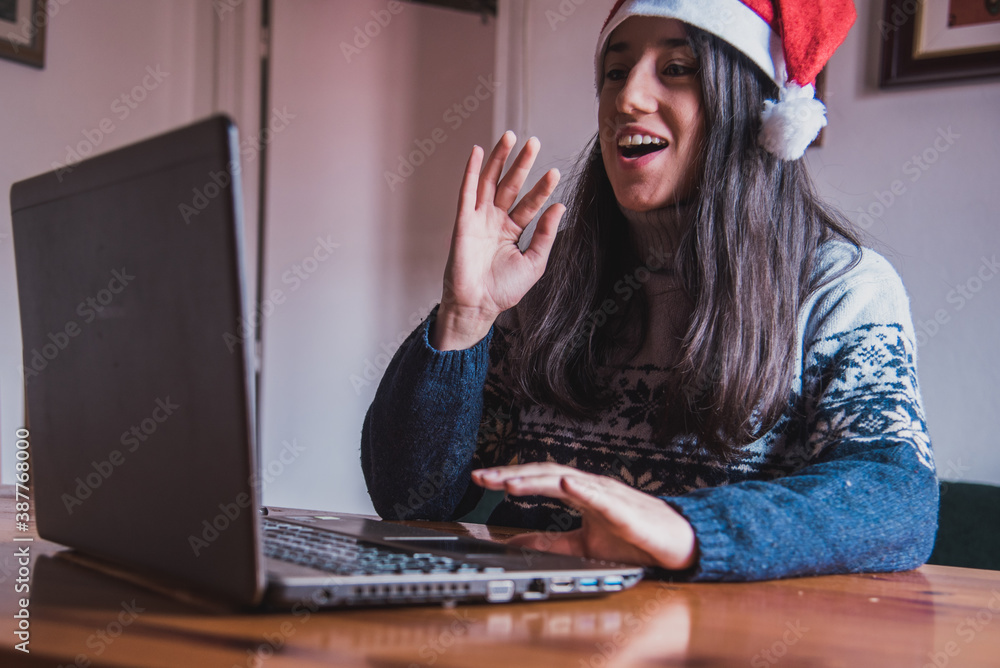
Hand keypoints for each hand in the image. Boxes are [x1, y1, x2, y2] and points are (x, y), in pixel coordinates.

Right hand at [432, 131, 565, 350]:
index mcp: (512, 230)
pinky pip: (467, 192)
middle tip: (534, 142)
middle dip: (521, 164)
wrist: (478, 305)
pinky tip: (477, 152)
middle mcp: (495, 220)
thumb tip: (559, 207)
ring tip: (510, 137)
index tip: (554, 172)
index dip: (542, 188)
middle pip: (510, 185)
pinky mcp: (463, 221)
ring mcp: (478, 219)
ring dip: (499, 159)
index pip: (529, 204)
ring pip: (489, 182)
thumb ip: (546, 234)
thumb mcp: (534, 262)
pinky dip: (471, 171)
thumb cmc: (503, 289)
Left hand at [471, 463, 696, 570]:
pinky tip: (564, 483)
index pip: (538, 479)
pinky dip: (582, 489)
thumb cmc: (634, 539)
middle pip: (545, 474)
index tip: (479, 479)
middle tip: (481, 477)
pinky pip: (601, 497)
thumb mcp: (582, 544)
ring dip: (536, 480)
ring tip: (509, 481)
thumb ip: (550, 542)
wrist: (677, 545)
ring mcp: (608, 495)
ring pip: (567, 481)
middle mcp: (589, 487)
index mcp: (579, 492)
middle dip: (511, 474)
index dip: (509, 477)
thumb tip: (515, 544)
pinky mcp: (625, 511)